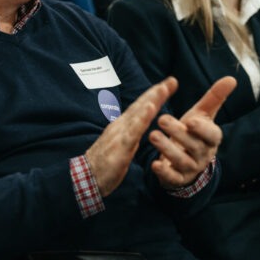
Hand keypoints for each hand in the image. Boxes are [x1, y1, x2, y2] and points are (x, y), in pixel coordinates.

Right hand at [85, 77, 177, 197]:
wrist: (86, 178)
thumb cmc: (104, 164)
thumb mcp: (121, 145)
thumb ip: (130, 134)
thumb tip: (140, 125)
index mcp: (122, 126)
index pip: (140, 107)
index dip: (153, 95)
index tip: (168, 84)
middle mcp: (121, 125)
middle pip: (141, 105)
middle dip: (156, 92)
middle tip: (172, 80)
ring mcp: (120, 134)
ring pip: (138, 114)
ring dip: (151, 100)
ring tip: (162, 88)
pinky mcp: (120, 146)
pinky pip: (133, 131)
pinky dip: (142, 118)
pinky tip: (150, 109)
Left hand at [149, 76, 234, 188]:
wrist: (185, 158)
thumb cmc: (194, 132)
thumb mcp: (203, 114)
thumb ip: (215, 97)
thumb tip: (232, 78)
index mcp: (211, 139)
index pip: (212, 135)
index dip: (203, 129)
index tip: (191, 120)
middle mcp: (204, 155)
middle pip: (194, 145)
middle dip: (178, 133)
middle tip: (162, 119)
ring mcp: (191, 168)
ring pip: (181, 161)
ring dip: (167, 148)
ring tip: (153, 135)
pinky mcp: (177, 179)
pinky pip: (172, 178)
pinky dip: (164, 172)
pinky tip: (153, 164)